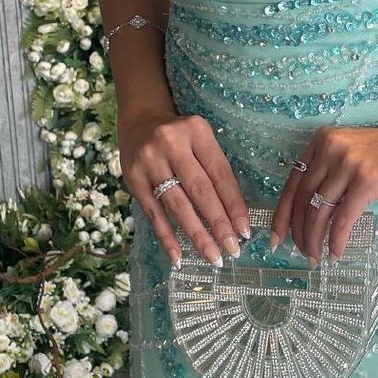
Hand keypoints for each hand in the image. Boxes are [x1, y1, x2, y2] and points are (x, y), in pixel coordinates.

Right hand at [118, 106, 250, 263]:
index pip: (220, 174)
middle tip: (233, 249)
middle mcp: (171, 144)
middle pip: (200, 190)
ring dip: (196, 235)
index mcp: (197, 131)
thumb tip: (235, 217)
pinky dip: (166, 237)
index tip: (245, 230)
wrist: (139, 121)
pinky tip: (178, 256)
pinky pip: (154, 213)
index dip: (234, 204)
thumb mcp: (201, 140)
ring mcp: (149, 161)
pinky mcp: (133, 179)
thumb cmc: (181, 137)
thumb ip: (215, 170)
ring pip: (177, 204)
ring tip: (213, 257)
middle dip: (218, 224)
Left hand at [270, 91, 377, 264]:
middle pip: (302, 200)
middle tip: (299, 253)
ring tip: (316, 257)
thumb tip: (311, 213)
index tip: (275, 238)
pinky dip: (337, 240)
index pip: (292, 183)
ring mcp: (348, 164)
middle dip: (298, 232)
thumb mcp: (353, 155)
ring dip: (314, 240)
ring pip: (319, 211)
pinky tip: (336, 253)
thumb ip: (331, 174)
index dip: (281, 214)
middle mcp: (330, 149)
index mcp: (322, 141)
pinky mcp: (367, 180)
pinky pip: (343, 218)